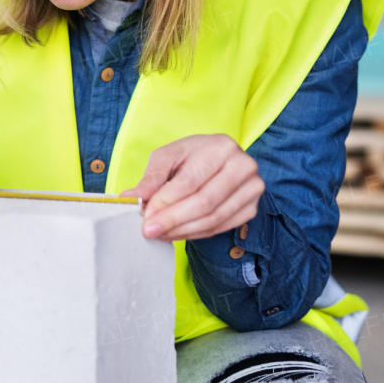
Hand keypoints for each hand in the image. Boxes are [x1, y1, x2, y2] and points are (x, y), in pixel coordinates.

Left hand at [120, 134, 263, 241]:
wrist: (220, 159)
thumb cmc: (192, 155)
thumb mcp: (168, 156)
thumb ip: (151, 177)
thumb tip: (131, 198)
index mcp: (221, 147)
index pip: (190, 181)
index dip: (166, 202)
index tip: (145, 216)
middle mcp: (243, 166)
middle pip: (204, 202)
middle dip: (173, 220)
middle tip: (149, 231)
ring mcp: (252, 189)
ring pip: (213, 218)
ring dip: (183, 231)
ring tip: (159, 234)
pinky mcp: (251, 207)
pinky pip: (221, 226)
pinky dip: (196, 234)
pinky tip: (177, 234)